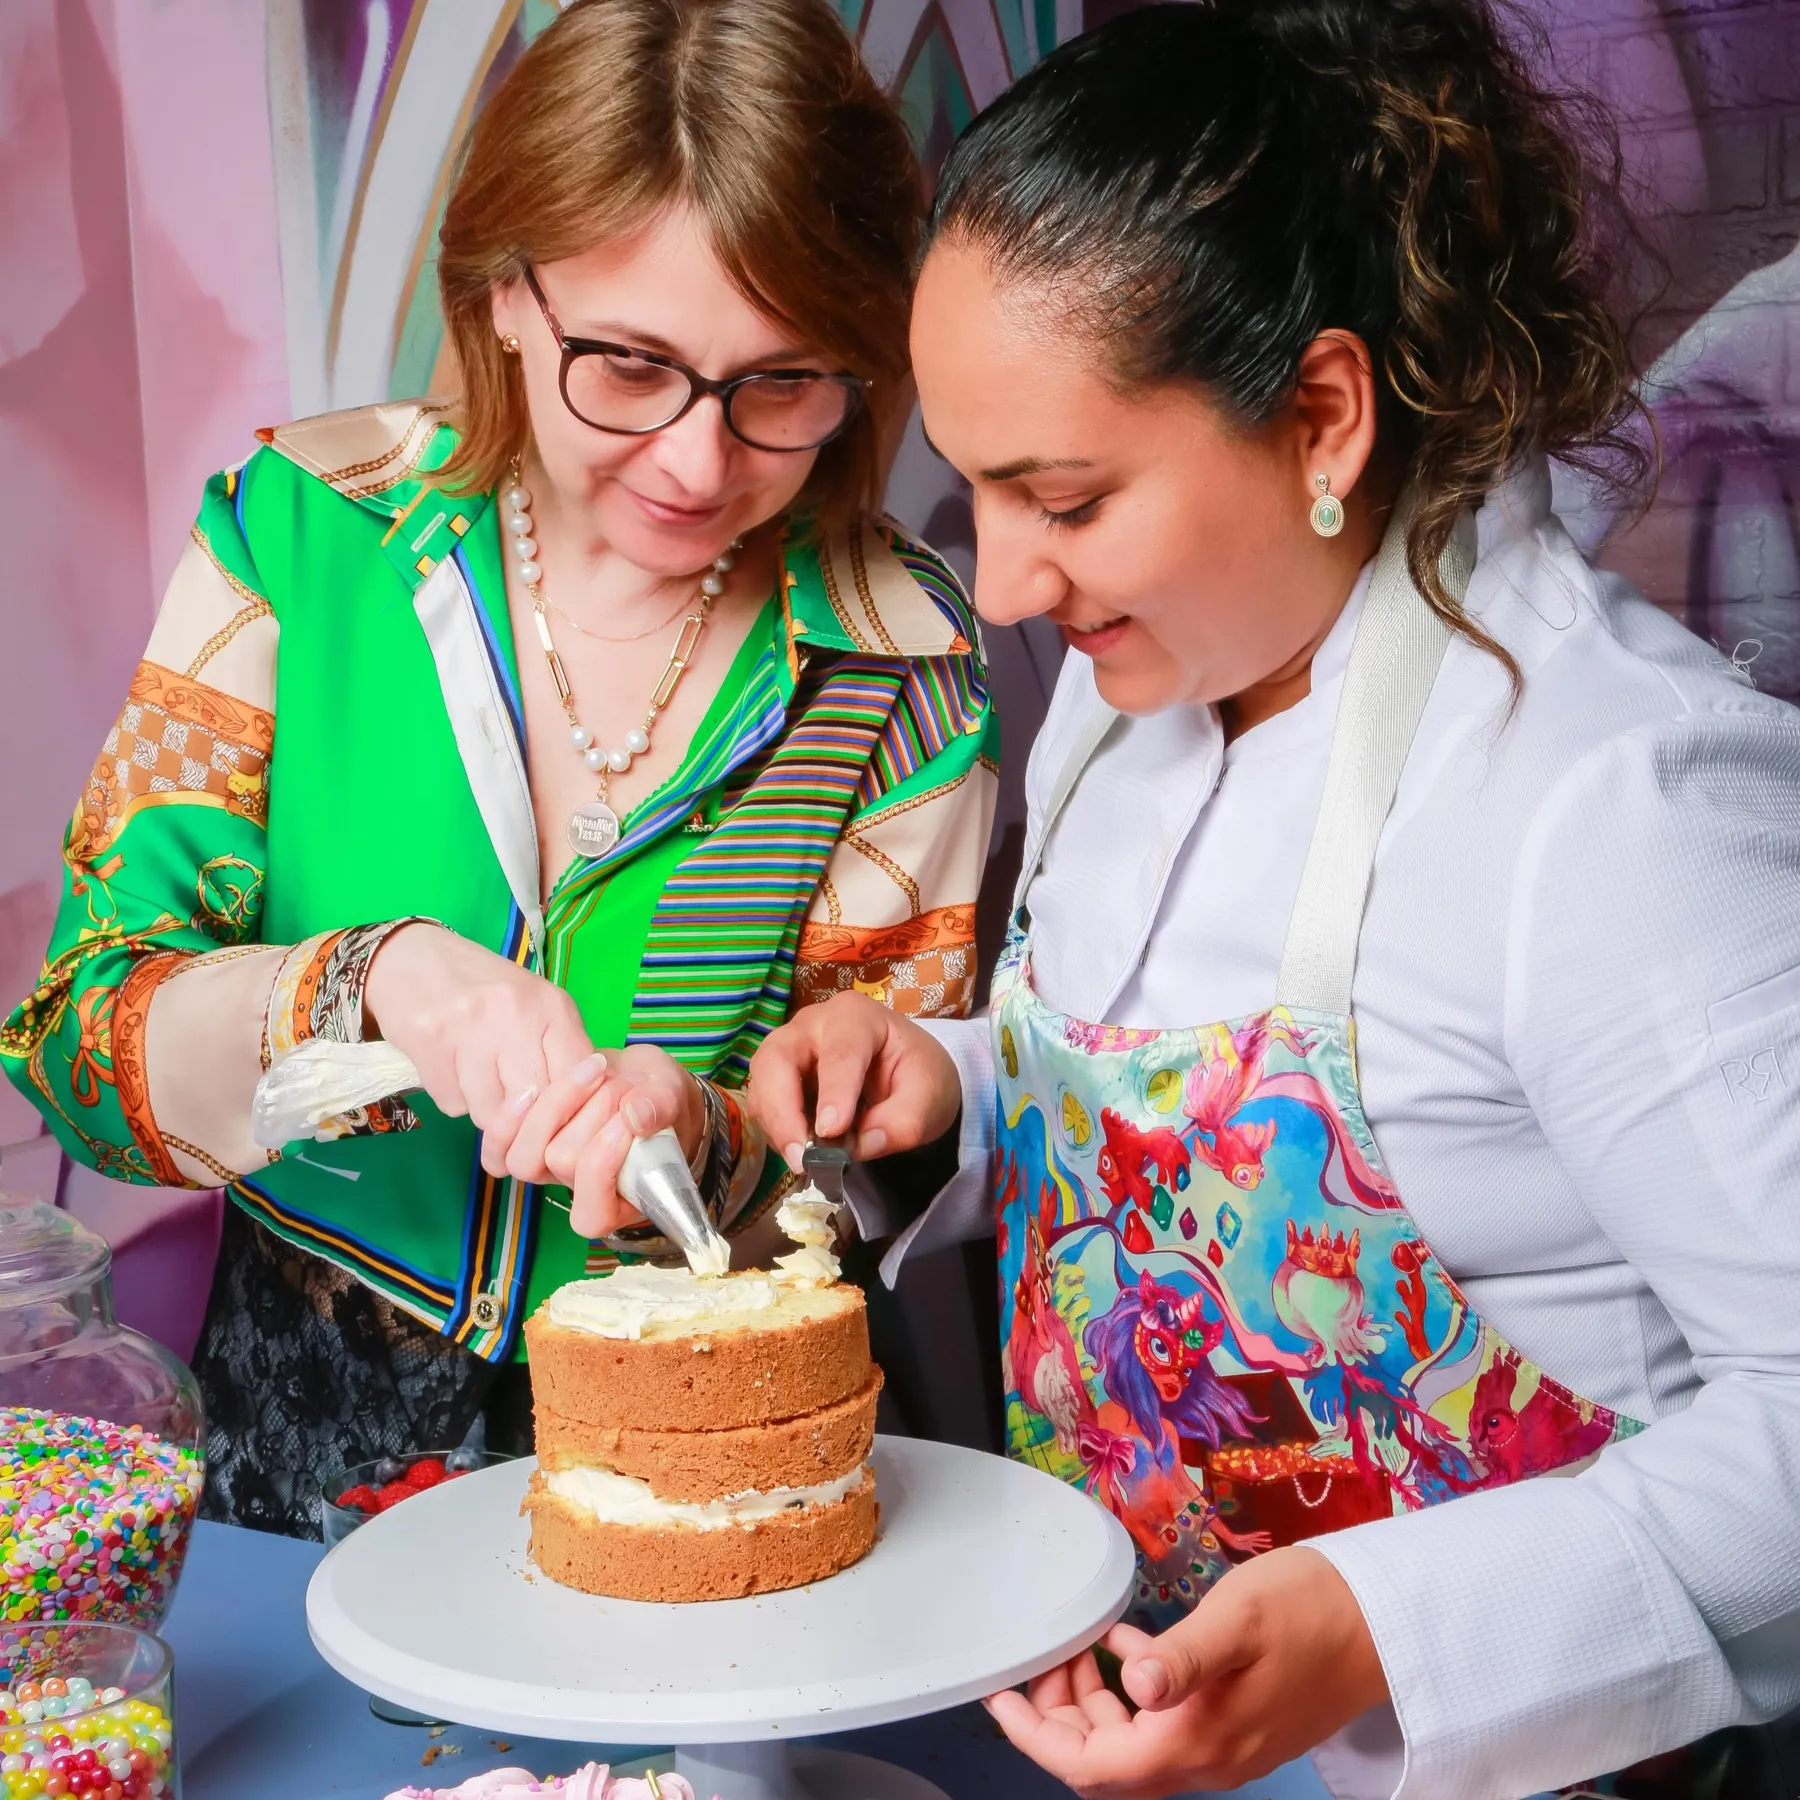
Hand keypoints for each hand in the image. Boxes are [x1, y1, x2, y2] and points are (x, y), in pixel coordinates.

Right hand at [363, 922, 594, 1135]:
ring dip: (485, 1108)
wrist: (412, 957)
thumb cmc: (484, 988)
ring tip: (478, 1078)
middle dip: (523, 1115)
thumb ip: (561, 1050)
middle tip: (512, 1101)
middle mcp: (515, 1013)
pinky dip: (454, 1097)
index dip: (567, 1106)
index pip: (575, 1078)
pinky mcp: (429, 1040)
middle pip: (533, 1104)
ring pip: (489, 1111)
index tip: (554, 1111)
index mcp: (551, 1005)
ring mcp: (470, 1026)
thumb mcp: (536, 1005)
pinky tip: (451, 1069)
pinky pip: (451, 1103)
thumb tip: (582, 1105)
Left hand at [490, 1042, 705, 1238]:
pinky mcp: (525, 1144)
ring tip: (592, 1072)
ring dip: (558, 1103)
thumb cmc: (657, 1098)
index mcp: (620, 1202)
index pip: (592, 1214)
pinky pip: (497, 1150)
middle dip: (594, 1112)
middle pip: (563, 1164)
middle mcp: (578, 1192)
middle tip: (622, 1084)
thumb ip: (662, 1105)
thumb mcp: (671, 1096)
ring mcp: (548, 1170)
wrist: (633, 1080)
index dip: (602, 1166)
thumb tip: (637, 1116)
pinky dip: (509, 1119)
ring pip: (528, 1154)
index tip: (628, 1118)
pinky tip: (531, 1090)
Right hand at [746, 990, 960, 1167]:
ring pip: (761, 1082)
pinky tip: (804, 1149)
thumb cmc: (919, 1074)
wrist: (910, 1074)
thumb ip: (905, 1122)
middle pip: (777, 1058)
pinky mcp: (780, 1076)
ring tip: (804, 1160)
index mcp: (856, 1017)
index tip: (831, 1132)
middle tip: (800, 1156)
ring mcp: (791, 1048)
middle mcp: (814, 1024)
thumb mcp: (931, 1096)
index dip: (833, 1093)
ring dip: (776, 1125)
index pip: (840, 1053)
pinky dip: (777, 1131)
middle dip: (782, 1110)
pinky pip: (764, 1103)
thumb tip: (864, 1145)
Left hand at [985, 1548, 1387, 1797]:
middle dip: (1060, 1719)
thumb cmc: (1311, 1610)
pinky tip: (1132, 1645)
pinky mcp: (1241, 1728)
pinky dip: (1135, 1695)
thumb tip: (1135, 1680)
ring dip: (1096, 1705)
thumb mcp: (1238, 1619)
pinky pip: (1166, 1727)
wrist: (1385, 1624)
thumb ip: (1182, 1654)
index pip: (1093, 1766)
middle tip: (1044, 1661)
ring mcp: (1227, 1749)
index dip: (1036, 1738)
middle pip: (1107, 1764)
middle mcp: (1208, 1760)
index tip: (1000, 1699)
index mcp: (1197, 1742)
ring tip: (1082, 1646)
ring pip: (1135, 1746)